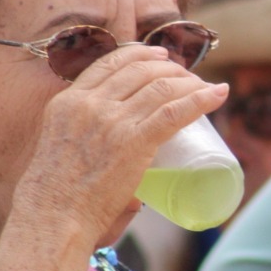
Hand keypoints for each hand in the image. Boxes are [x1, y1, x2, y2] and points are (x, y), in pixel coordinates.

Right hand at [15, 43, 225, 234]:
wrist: (53, 216)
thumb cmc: (55, 196)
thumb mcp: (58, 146)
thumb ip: (81, 136)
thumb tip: (111, 151)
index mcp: (69, 101)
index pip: (110, 63)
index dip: (140, 54)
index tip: (159, 56)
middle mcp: (90, 104)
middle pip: (140, 69)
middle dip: (170, 67)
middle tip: (187, 76)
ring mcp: (113, 121)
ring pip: (161, 87)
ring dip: (189, 82)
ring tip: (205, 87)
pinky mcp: (134, 142)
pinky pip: (175, 112)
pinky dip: (201, 100)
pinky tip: (217, 94)